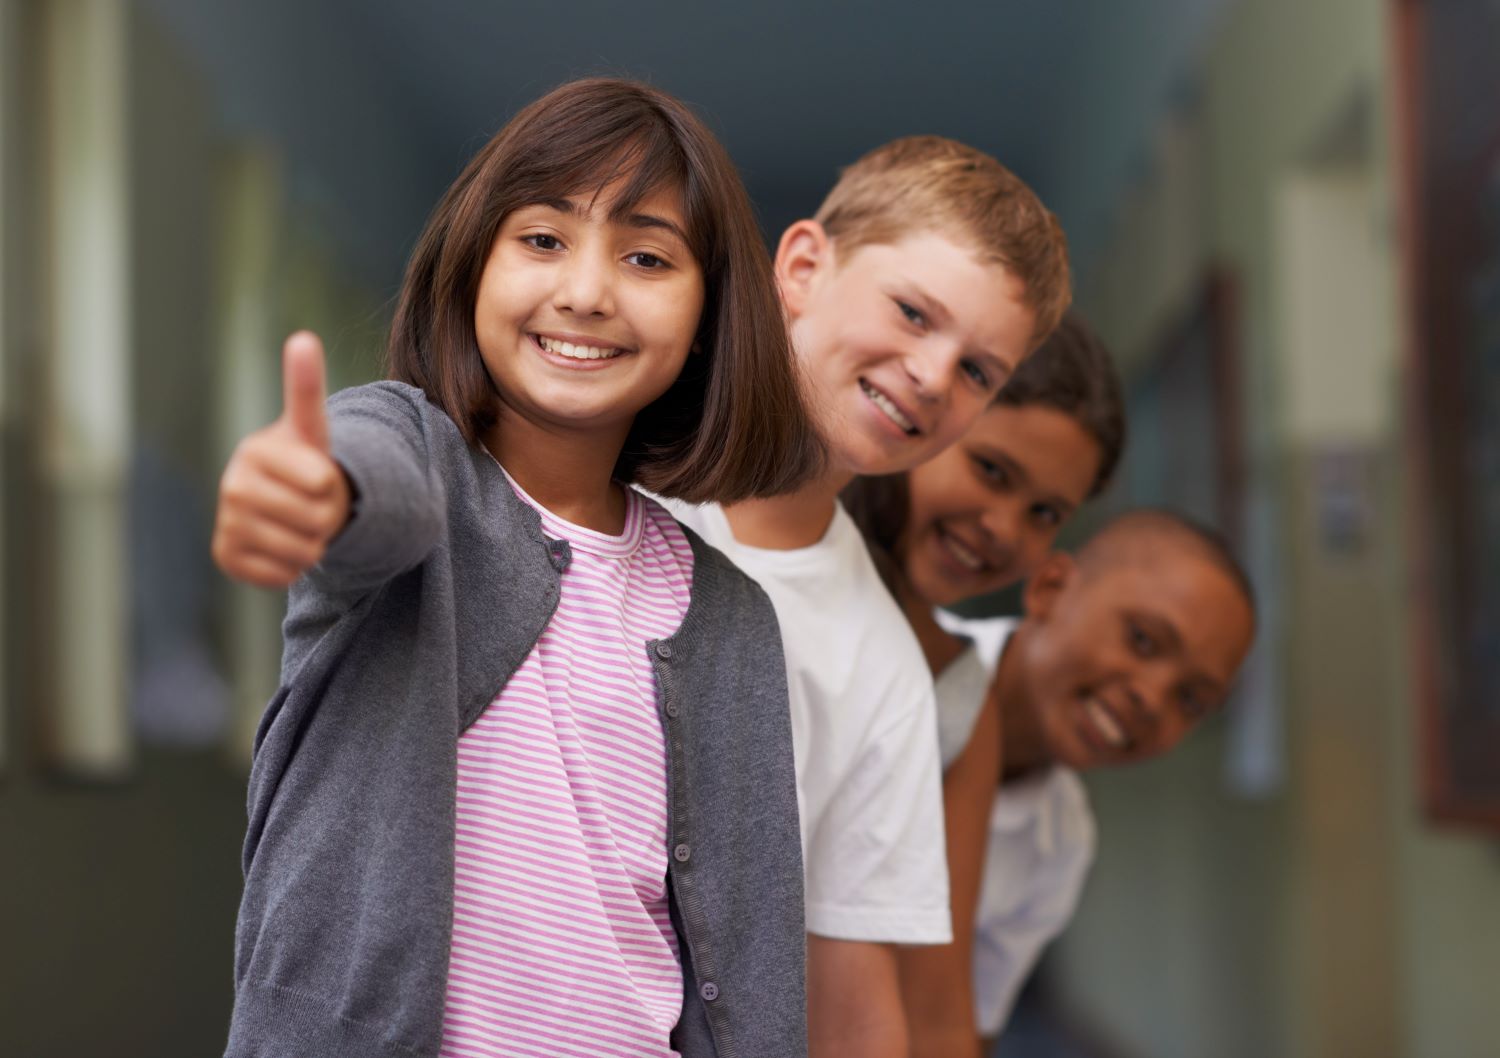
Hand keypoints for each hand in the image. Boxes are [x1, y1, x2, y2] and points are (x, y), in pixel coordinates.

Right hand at [212, 331, 351, 587]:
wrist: (286, 501)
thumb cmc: (305, 461)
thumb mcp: (311, 426)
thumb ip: (307, 387)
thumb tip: (303, 338)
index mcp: (256, 450)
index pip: (321, 481)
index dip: (331, 483)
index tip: (318, 472)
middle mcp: (233, 484)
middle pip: (316, 519)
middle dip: (327, 516)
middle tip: (312, 502)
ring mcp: (226, 521)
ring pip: (303, 551)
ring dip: (314, 544)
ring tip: (299, 523)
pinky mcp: (225, 556)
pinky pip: (282, 575)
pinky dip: (292, 567)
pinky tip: (282, 546)